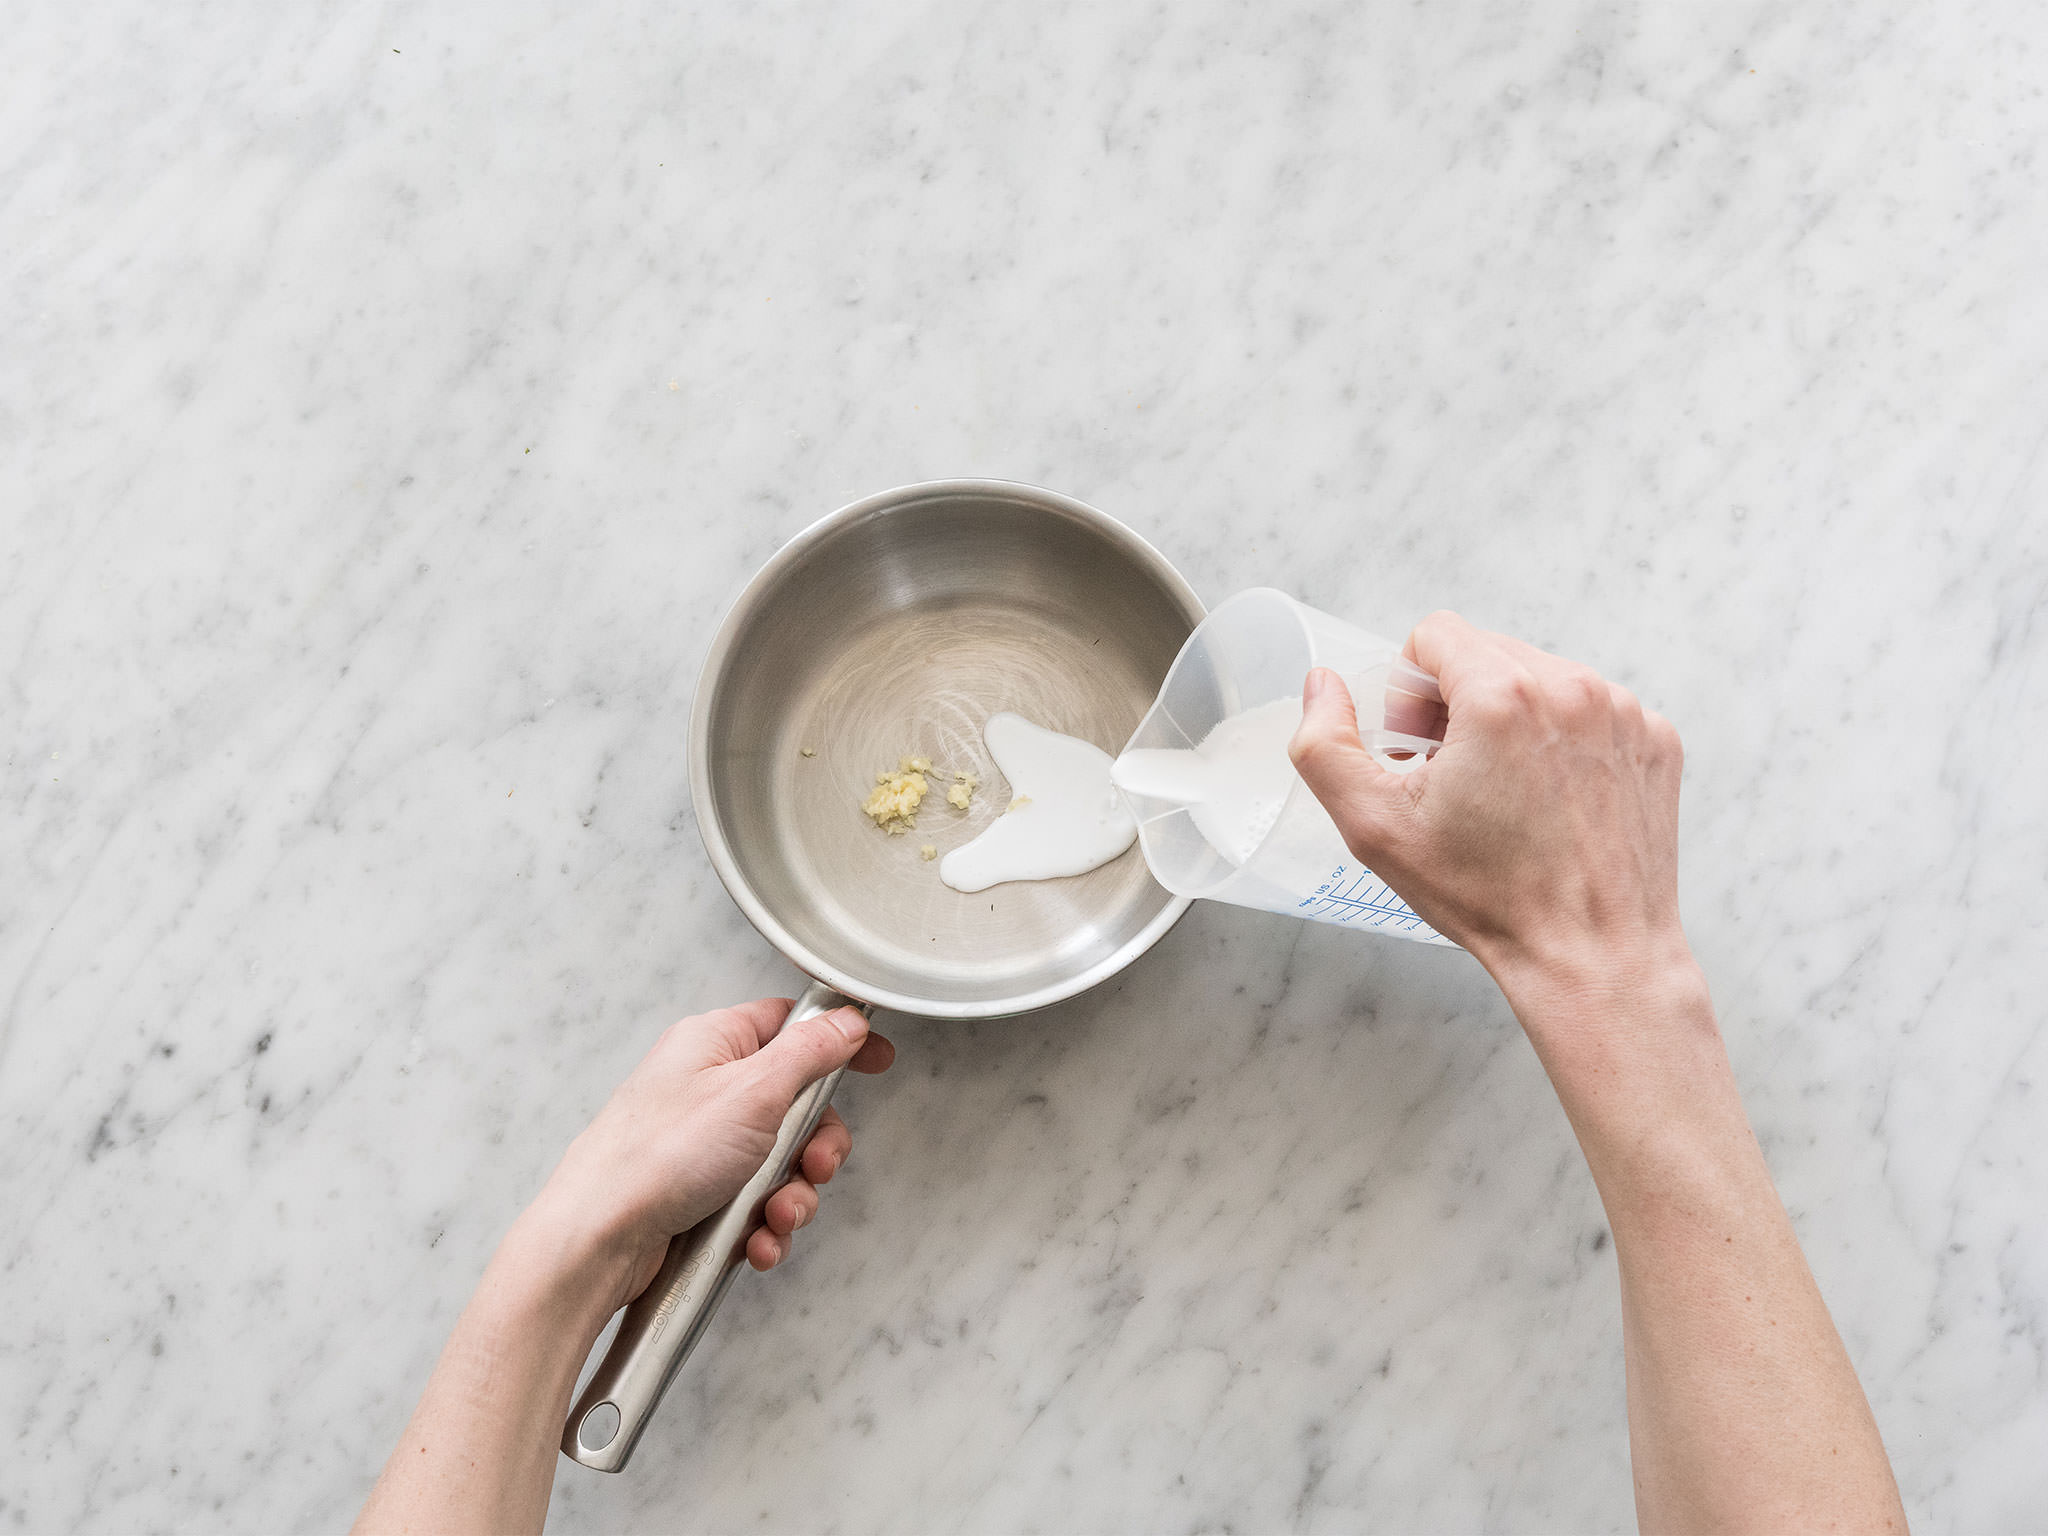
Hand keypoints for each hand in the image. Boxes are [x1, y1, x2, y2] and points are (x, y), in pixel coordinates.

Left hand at [532, 998, 894, 1313]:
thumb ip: (810, 1052)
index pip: (790, 1024)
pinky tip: (758, 1241)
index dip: (838, 1041)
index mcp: (715, 1044)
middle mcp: (707, 1089)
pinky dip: (765, 1226)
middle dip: (816, 1147)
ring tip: (776, 1216)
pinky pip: (754, 1205)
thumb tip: (847, 1020)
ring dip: (793, 1195)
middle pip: (796, 1105)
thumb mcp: (752, 1090)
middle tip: (814, 1165)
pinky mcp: (697, 1195)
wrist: (595, 1240)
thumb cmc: (655, 1157)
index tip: (876, 1060)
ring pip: (781, 1163)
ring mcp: (702, 1145)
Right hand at [1289, 611, 1689, 1006]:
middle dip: (1456, 700)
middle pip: (1489, 651)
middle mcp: (1573, 688)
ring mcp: (1624, 712)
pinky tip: (1550, 799)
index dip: (1407, 687)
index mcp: (1502, 696)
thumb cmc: (1487, 897)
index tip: (1414, 744)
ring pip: (1542, 676)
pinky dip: (1563, 738)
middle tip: (1450, 772)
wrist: (1592, 954)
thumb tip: (1321, 683)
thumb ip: (1324, 745)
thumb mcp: (1374, 827)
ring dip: (1511, 715)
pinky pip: (1591, 707)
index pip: (1436, 634)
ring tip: (1502, 789)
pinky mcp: (1655, 740)